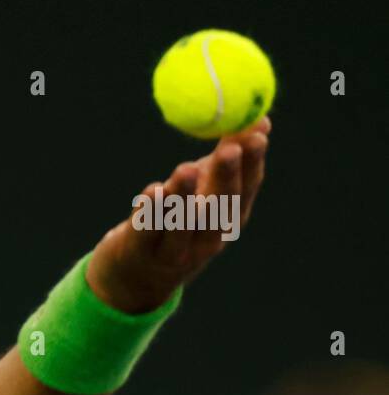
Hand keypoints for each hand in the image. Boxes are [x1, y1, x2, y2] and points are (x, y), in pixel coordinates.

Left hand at [86, 116, 270, 312]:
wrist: (136, 276)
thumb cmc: (176, 221)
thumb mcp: (204, 191)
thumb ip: (226, 157)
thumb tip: (258, 119)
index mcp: (227, 221)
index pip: (246, 190)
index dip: (252, 163)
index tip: (257, 133)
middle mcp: (206, 240)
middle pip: (218, 209)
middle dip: (225, 178)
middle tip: (228, 149)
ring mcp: (175, 251)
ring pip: (182, 224)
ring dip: (185, 196)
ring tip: (186, 168)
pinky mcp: (141, 254)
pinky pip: (147, 232)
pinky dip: (150, 213)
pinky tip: (152, 191)